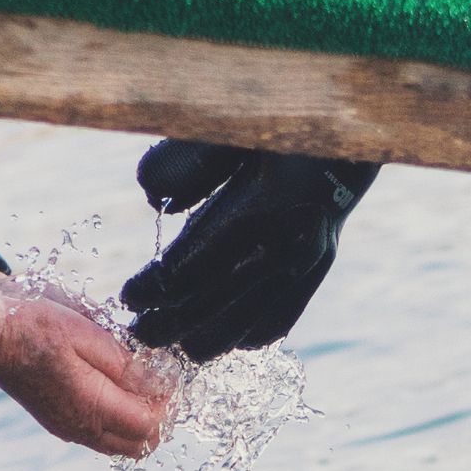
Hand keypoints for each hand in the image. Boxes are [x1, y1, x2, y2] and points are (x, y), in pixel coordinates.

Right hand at [0, 270, 169, 457]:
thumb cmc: (35, 327)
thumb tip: (156, 384)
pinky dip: (115, 420)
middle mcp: (81, 428)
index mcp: (92, 408)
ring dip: (137, 422)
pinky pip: (99, 435)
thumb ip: (126, 365)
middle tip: (158, 384)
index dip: (167, 403)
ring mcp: (68, 429)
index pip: (150, 426)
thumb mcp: (89, 334)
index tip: (166, 376)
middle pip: (139, 445)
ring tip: (137, 385)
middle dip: (157, 418)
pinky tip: (111, 388)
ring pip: (120, 444)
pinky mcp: (58, 421)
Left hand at [117, 142, 375, 358]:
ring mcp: (312, 263)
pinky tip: (217, 335)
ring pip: (254, 324)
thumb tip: (152, 195)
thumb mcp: (230, 129)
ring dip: (209, 339)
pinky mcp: (319, 272)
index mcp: (270, 206)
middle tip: (139, 332)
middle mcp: (294, 242)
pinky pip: (281, 319)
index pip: (202, 262)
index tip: (128, 297)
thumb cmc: (274, 128)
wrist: (341, 137)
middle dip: (175, 323)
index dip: (160, 286)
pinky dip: (246, 335)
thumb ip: (189, 159)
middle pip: (223, 304)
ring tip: (173, 343)